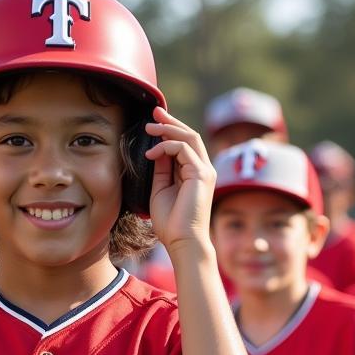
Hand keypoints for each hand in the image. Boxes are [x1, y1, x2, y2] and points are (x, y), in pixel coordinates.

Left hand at [144, 107, 215, 252]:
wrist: (182, 242)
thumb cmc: (171, 223)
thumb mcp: (160, 190)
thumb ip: (161, 170)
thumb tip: (155, 150)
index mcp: (194, 173)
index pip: (185, 144)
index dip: (170, 131)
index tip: (152, 123)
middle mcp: (203, 169)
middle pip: (189, 135)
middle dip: (170, 122)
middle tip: (153, 112)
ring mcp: (204, 171)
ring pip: (189, 137)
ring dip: (168, 129)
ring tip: (149, 127)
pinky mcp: (201, 174)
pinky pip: (184, 149)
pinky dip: (166, 146)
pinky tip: (151, 154)